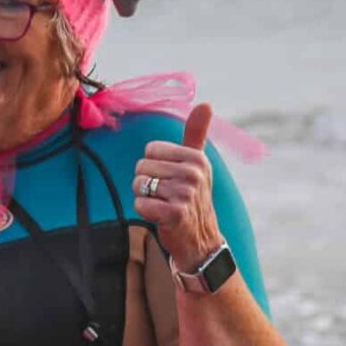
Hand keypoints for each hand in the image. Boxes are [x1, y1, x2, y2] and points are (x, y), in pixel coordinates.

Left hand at [134, 102, 224, 266]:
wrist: (201, 242)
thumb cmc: (192, 198)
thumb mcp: (197, 165)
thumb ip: (196, 134)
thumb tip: (206, 104)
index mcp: (197, 159)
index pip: (151, 149)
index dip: (154, 166)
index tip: (170, 179)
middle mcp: (194, 174)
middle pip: (141, 166)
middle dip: (147, 183)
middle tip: (166, 196)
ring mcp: (185, 194)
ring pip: (139, 185)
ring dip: (146, 198)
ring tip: (164, 206)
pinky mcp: (175, 214)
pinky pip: (140, 204)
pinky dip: (145, 212)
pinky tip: (161, 218)